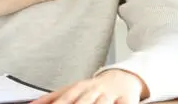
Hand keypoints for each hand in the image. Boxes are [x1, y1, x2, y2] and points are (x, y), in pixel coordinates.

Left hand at [32, 69, 146, 103]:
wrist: (122, 77)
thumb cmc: (94, 88)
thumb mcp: (72, 89)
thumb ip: (51, 97)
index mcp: (79, 88)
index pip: (65, 98)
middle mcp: (94, 91)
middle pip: (81, 102)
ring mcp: (110, 95)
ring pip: (101, 103)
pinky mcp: (126, 99)